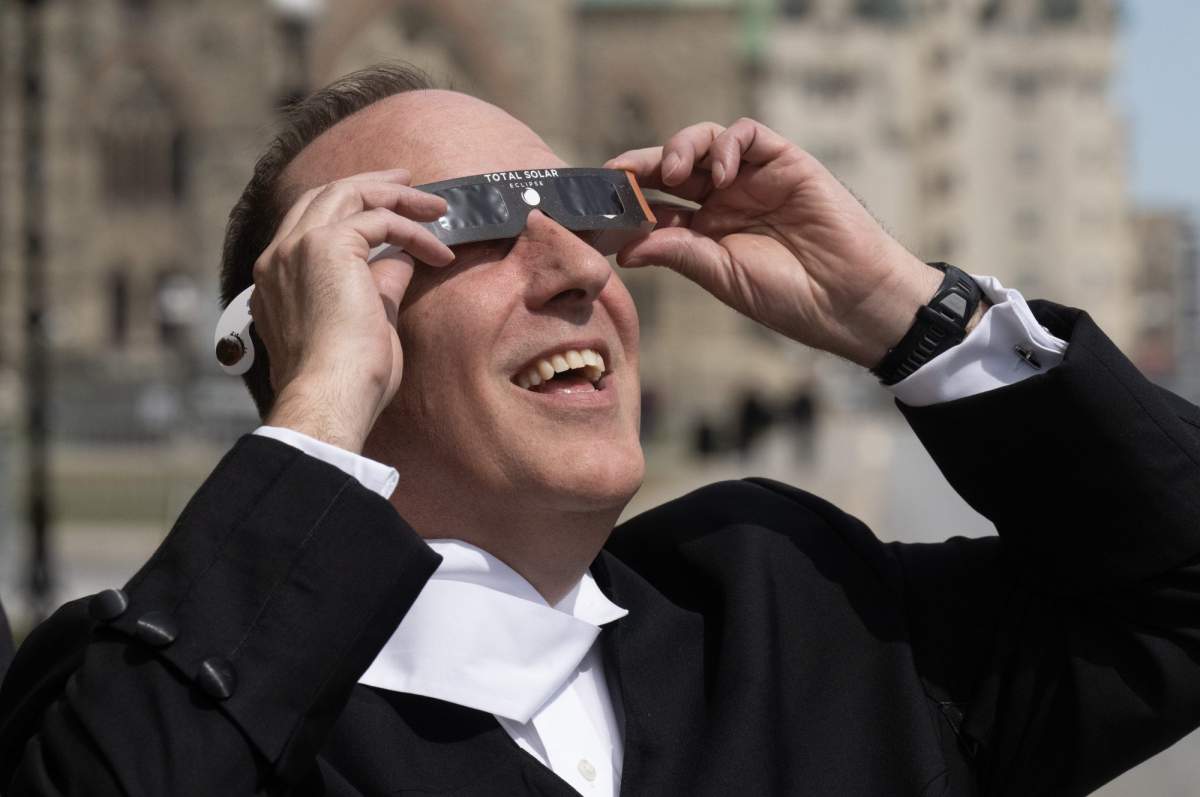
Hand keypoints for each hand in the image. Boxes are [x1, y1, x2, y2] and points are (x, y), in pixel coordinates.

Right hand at [251, 168, 452, 452]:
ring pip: (349, 194)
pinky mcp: (326, 246)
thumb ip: (378, 284)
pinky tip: (440, 254)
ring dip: (397, 197)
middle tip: (410, 184)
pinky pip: (379, 220)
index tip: (386, 208)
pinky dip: (414, 232)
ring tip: (436, 207)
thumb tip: (403, 258)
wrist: (330, 396)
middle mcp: (278, 258)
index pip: (308, 223)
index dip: (349, 207)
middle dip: (371, 185)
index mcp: (276, 280)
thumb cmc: (348, 382)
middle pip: (325, 195)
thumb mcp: (365, 322)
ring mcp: (297, 248)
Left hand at [606, 119, 958, 368]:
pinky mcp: (785, 161)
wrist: (849, 299)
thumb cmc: (791, 298)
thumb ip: (677, 252)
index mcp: (705, 232)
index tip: (597, 207)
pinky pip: (746, 135)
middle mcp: (725, 201)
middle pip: (672, 169)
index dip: (626, 202)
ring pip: (703, 142)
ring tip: (672, 173)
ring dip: (679, 149)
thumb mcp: (723, 276)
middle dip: (640, 168)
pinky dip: (724, 145)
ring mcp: (754, 178)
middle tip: (617, 176)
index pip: (656, 205)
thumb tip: (623, 247)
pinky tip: (718, 174)